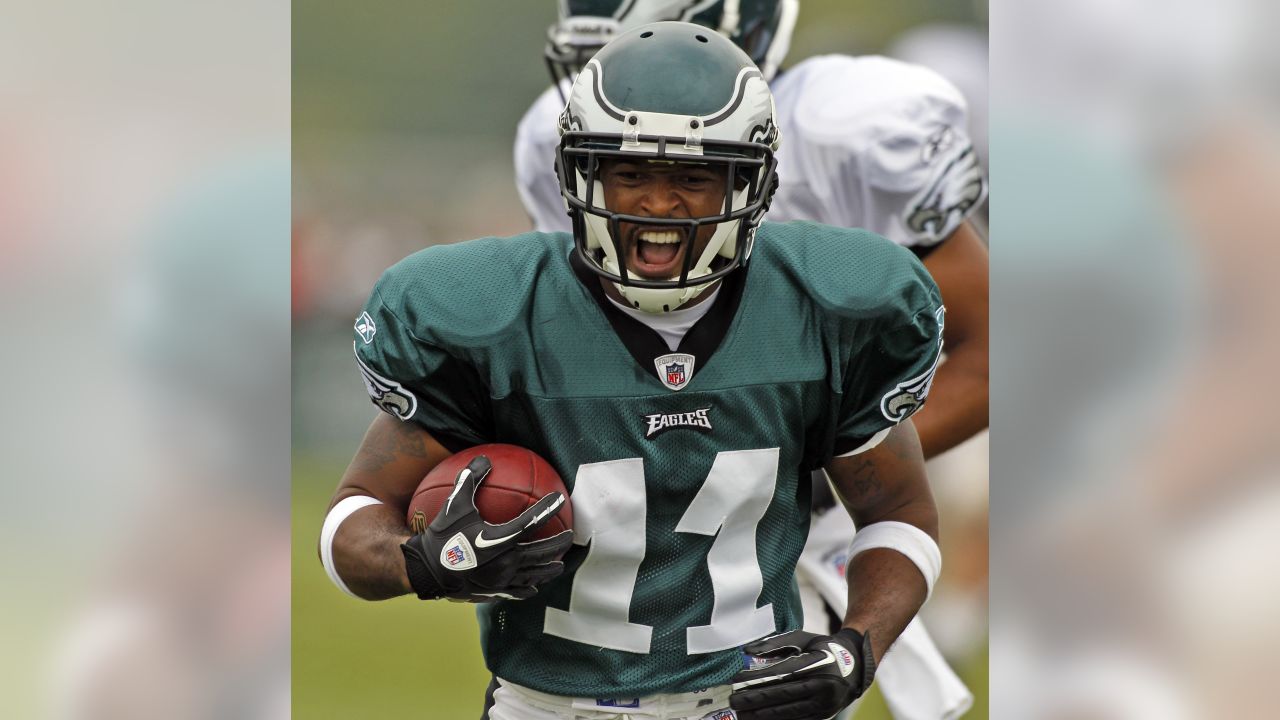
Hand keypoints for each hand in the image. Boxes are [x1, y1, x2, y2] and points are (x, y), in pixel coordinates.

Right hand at [400, 455, 572, 601]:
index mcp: (498, 539)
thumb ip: (470, 480)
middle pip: (540, 552)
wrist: (425, 571)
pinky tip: (535, 586)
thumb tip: (484, 458)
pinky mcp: (494, 592)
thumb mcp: (454, 504)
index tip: (559, 499)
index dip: (548, 509)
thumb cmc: (441, 535)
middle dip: (558, 544)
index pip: (531, 521)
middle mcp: (505, 561)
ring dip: (549, 568)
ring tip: (560, 564)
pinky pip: (518, 591)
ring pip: (533, 574)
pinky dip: (529, 587)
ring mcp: (501, 580)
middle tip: (570, 536)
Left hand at [730, 628, 875, 719]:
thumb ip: (776, 643)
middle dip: (756, 700)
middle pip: (783, 695)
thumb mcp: (803, 638)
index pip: (782, 672)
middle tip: (734, 701)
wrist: (857, 664)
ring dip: (764, 715)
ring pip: (789, 712)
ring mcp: (825, 704)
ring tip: (743, 715)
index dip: (758, 677)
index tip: (737, 679)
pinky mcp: (823, 715)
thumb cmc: (824, 647)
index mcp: (818, 664)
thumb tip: (748, 651)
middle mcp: (823, 686)